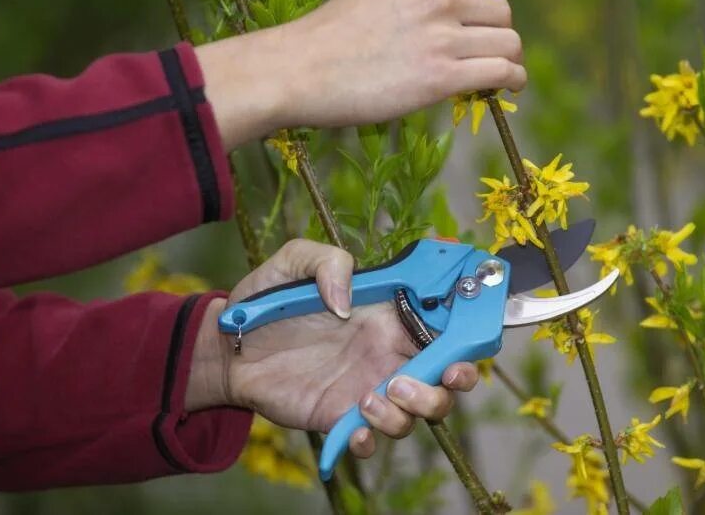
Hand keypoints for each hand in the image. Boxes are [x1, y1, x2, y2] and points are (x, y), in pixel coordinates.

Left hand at [186, 239, 478, 458]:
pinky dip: (374, 439)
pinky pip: (376, 440)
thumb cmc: (266, 304)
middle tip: (440, 374)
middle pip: (450, 374)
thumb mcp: (294, 262)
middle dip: (459, 378)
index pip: (446, 322)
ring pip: (422, 410)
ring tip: (372, 397)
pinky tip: (354, 426)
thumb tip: (349, 301)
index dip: (471, 327)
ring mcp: (370, 388)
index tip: (478, 330)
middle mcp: (389, 353)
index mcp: (390, 315)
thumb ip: (328, 263)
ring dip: (413, 408)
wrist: (226, 350)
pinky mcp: (344, 419)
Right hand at [198, 0, 525, 149]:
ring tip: (504, 75)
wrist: (299, 69)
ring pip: (508, 43)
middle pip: (501, 12)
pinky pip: (502, 71)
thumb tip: (451, 12)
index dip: (485, 9)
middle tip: (491, 55)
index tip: (479, 28)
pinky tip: (511, 87)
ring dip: (511, 60)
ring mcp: (443, 36)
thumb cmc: (329, 36)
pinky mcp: (442, 76)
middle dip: (500, 34)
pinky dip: (514, 80)